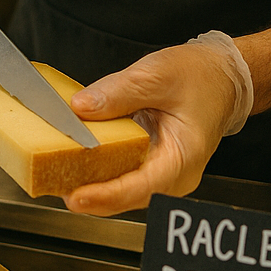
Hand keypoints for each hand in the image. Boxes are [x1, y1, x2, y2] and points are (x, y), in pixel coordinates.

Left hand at [60, 41, 240, 215]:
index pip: (140, 187)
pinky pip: (119, 175)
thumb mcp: (158, 74)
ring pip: (119, 189)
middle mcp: (173, 176)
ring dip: (88, 183)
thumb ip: (119, 92)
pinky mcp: (149, 166)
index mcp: (183, 157)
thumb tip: (80, 108)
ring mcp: (161, 175)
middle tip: (50, 182)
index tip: (75, 196)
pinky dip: (96, 170)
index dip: (105, 195)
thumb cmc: (201, 77)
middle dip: (88, 192)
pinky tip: (70, 161)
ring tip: (52, 173)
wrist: (220, 78)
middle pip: (124, 195)